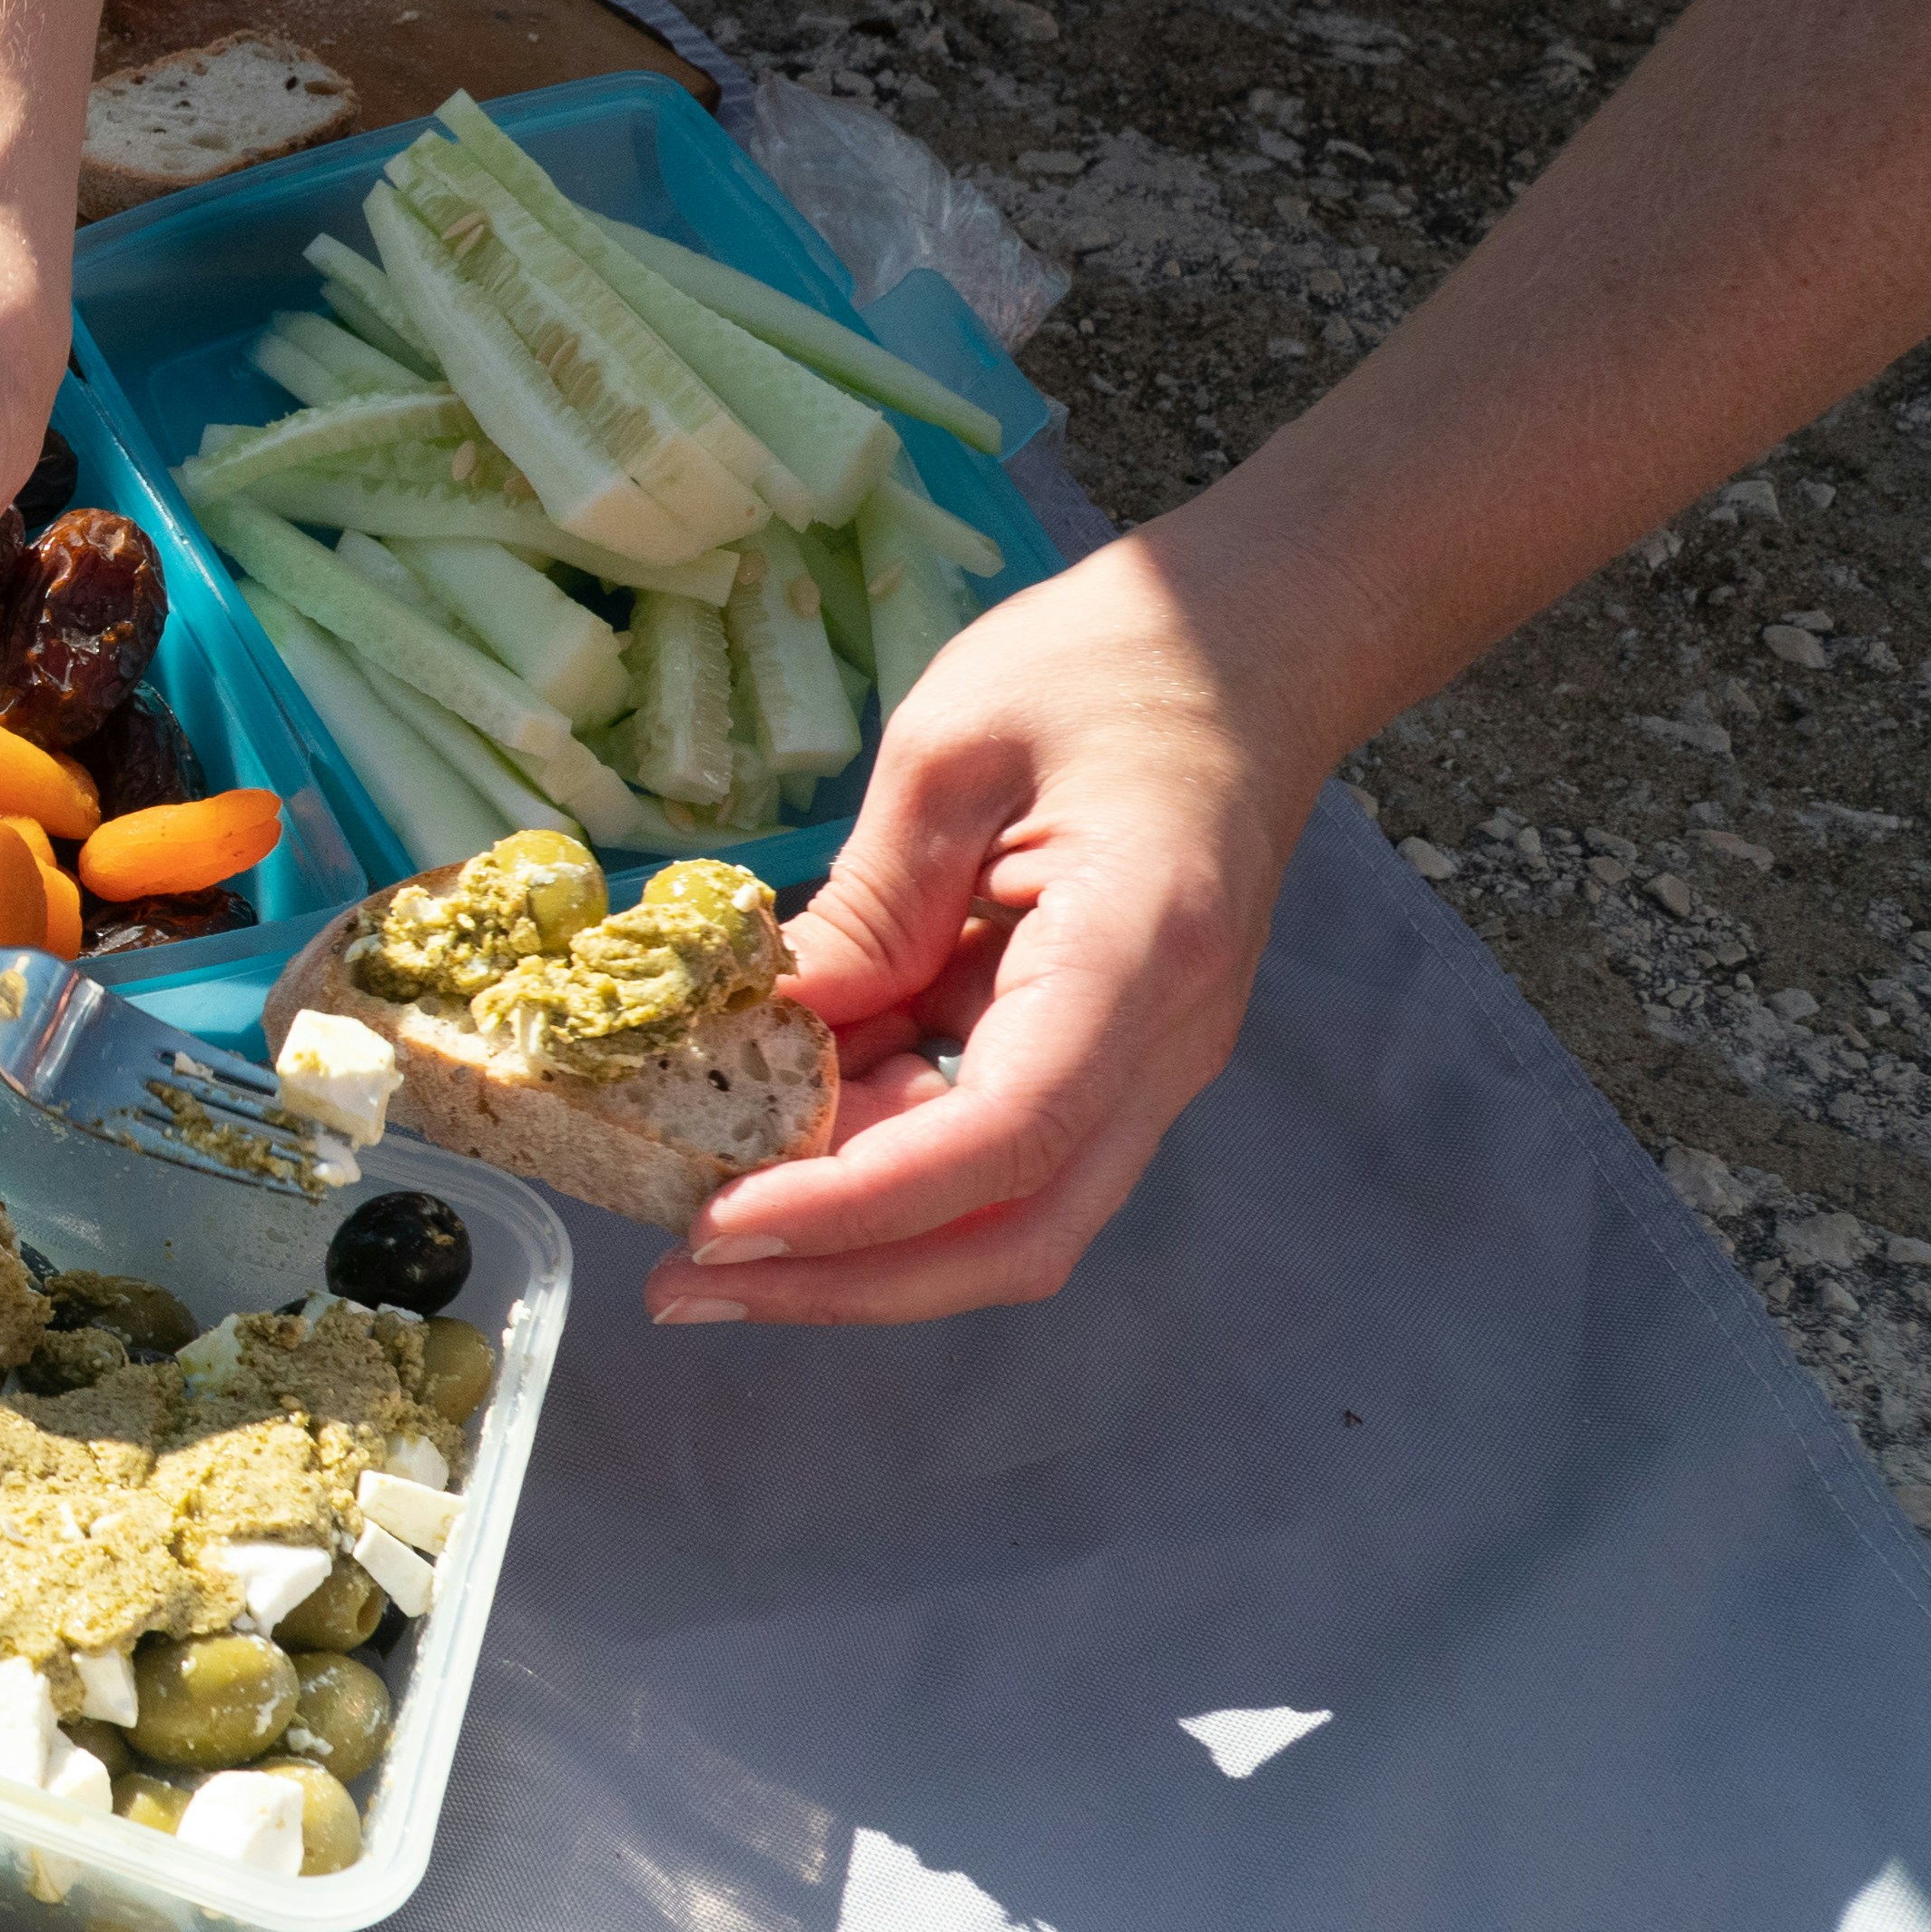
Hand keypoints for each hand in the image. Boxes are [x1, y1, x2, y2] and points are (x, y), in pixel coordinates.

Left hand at [642, 527, 1344, 1326]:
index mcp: (1138, 955)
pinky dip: (880, 1170)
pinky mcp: (1101, 1055)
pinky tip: (769, 1151)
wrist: (1249, 647)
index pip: (1003, 1138)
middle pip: (1013, 1231)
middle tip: (681, 1284)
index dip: (855, 1203)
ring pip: (1003, 1215)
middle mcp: (1161, 1045)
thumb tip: (765, 1035)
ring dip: (853, 1245)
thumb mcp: (949, 751)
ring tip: (699, 1240)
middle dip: (843, 1278)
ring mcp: (1143, 1063)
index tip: (719, 1220)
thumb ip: (864, 905)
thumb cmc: (1107, 666)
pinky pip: (991, 1149)